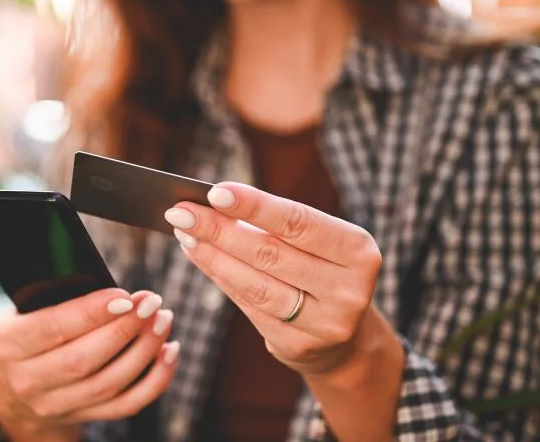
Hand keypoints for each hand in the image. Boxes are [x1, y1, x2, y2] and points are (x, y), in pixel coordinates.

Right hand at [0, 289, 178, 440]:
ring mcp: (55, 405)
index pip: (53, 328)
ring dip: (144, 350)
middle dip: (125, 329)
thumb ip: (60, 298)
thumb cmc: (30, 332)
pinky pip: (126, 405)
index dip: (92, 312)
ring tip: (163, 319)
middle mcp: (28, 380)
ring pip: (109, 384)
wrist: (15, 388)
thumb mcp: (27, 310)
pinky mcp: (82, 417)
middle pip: (84, 359)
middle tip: (151, 302)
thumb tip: (114, 288)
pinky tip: (169, 351)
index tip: (125, 296)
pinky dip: (155, 380)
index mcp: (11, 344)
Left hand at [165, 181, 383, 375]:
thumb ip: (276, 225)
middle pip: (271, 254)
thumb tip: (213, 203)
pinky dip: (220, 278)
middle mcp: (348, 290)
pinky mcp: (299, 347)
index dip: (255, 206)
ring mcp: (325, 324)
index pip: (298, 222)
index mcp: (358, 251)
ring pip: (255, 285)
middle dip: (219, 230)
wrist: (344, 335)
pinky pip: (249, 307)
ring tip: (184, 233)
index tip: (214, 192)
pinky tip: (200, 257)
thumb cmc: (320, 269)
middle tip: (181, 211)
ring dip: (212, 256)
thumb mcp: (317, 243)